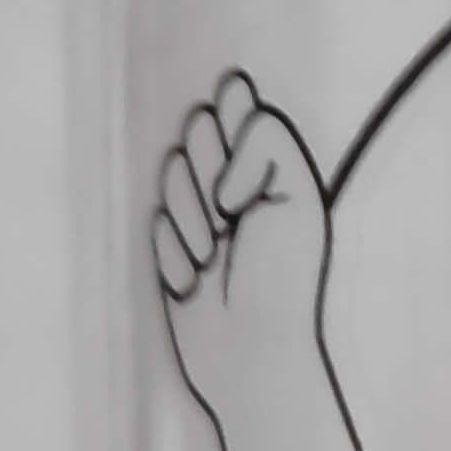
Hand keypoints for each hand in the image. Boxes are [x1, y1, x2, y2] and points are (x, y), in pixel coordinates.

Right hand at [151, 73, 331, 450]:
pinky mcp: (171, 242)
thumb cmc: (283, 278)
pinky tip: (195, 281)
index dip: (231, 118)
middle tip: (233, 219)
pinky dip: (174, 255)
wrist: (250, 351)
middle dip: (210, 174)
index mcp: (274, 159)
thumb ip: (266, 143)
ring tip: (216, 259)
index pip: (236, 99)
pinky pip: (154, 226)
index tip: (246, 152)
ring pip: (171, 176)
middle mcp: (235, 175)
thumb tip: (217, 135)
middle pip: (195, 130)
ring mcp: (199, 208)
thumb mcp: (296, 199)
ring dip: (193, 221)